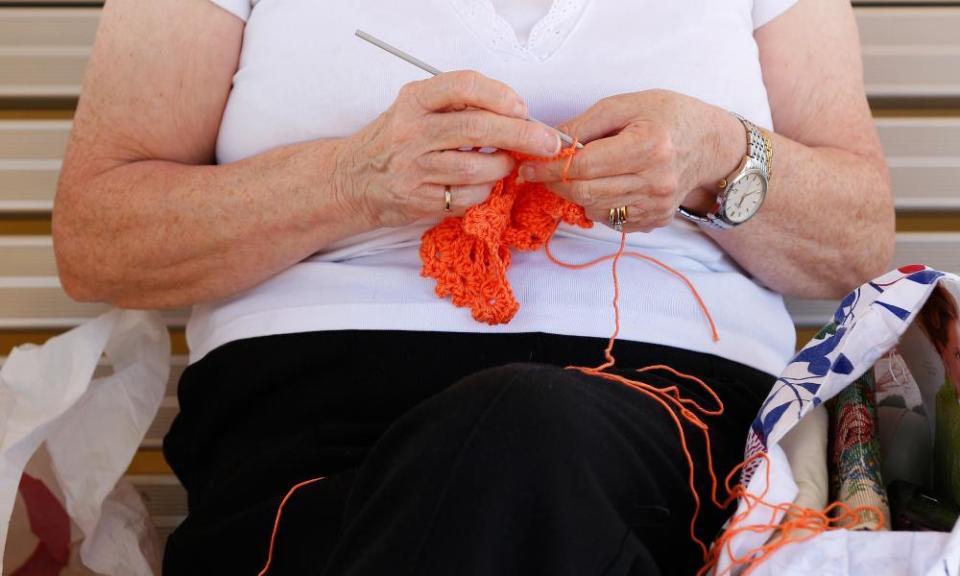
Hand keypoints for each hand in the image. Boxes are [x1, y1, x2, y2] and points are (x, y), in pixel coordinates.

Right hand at [335, 71, 562, 227]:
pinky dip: (485, 190)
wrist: (354, 179)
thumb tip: (517, 113)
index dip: (500, 95)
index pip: (464, 86)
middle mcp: (411, 132)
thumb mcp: (416, 108)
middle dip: (522, 135)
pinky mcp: (419, 199)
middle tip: (548, 141)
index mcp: (414, 100)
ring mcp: (414, 169)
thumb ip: (459, 105)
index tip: (522, 108)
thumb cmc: (396, 139)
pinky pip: (467, 196)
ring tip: (508, 163)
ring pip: (476, 168)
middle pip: (478, 129)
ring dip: (503, 167)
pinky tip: (484, 183)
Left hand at [517, 89, 743, 232]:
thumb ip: (585, 124)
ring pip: (594, 209)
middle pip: (585, 192)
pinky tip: (604, 185)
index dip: (549, 168)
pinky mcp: (656, 220)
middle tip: (538, 174)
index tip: (528, 166)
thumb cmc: (668, 116)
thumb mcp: (627, 105)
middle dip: (554, 184)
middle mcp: (655, 181)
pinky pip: (611, 219)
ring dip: (575, 194)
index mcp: (648, 146)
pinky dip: (598, 204)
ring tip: (574, 175)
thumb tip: (548, 141)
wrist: (711, 145)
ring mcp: (657, 205)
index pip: (584, 166)